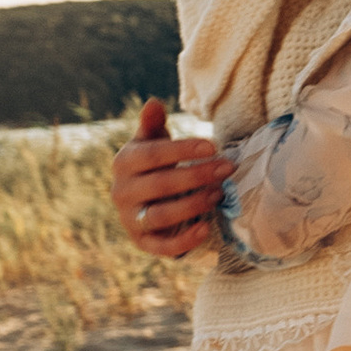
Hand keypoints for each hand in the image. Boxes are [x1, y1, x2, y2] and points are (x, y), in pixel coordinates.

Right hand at [112, 96, 232, 258]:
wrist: (142, 199)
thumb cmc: (153, 164)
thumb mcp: (152, 141)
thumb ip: (153, 124)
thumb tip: (153, 103)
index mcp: (124, 163)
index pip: (152, 155)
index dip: (183, 150)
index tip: (213, 146)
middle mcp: (121, 192)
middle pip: (160, 185)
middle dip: (197, 176)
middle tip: (228, 168)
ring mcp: (130, 219)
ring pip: (160, 215)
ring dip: (192, 205)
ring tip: (220, 193)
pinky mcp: (142, 242)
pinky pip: (161, 247)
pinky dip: (183, 241)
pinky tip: (205, 228)